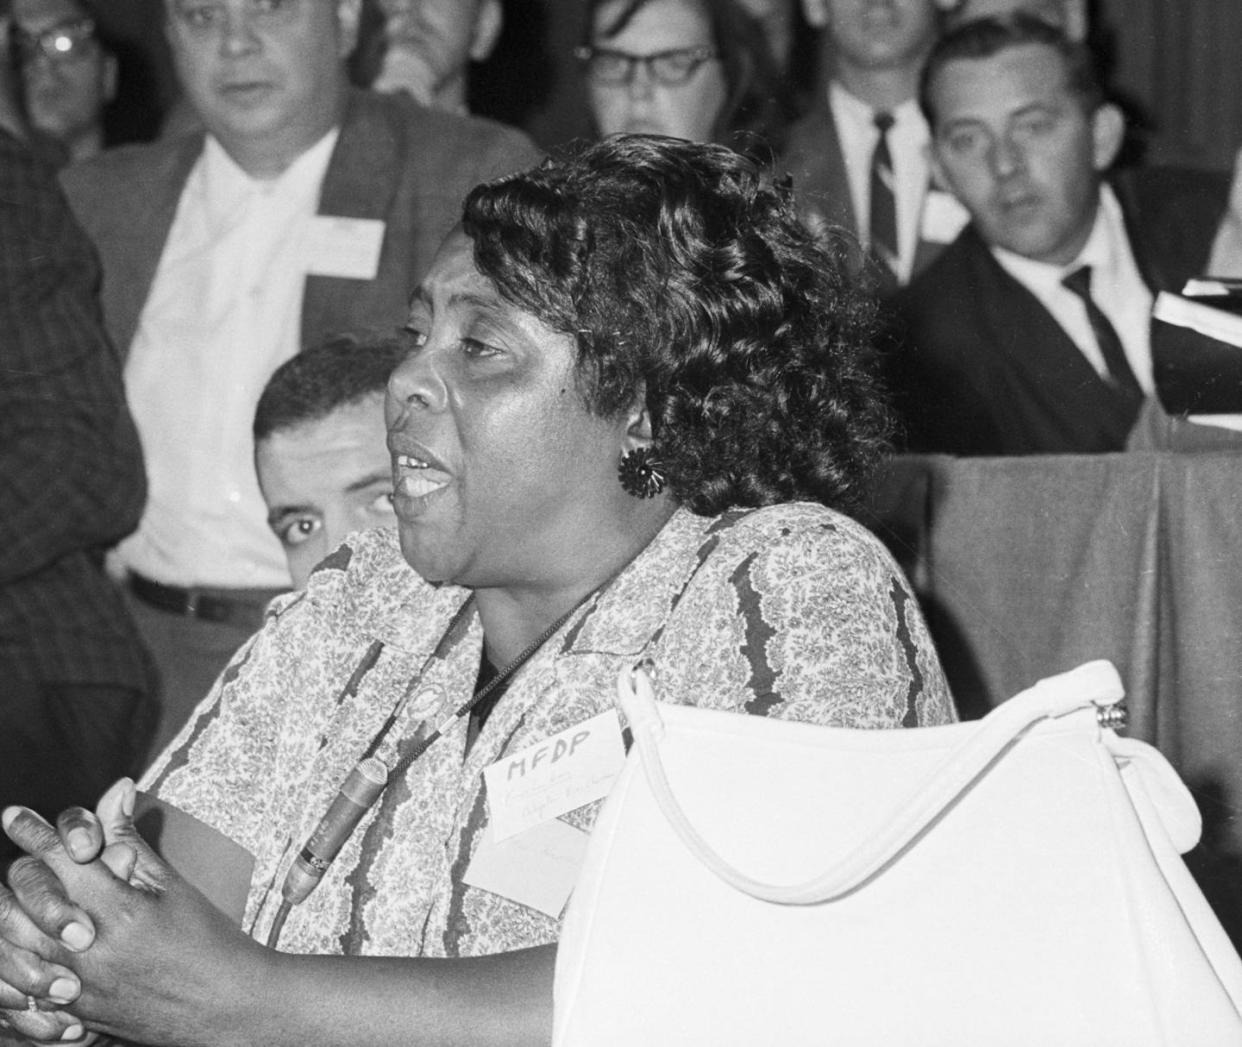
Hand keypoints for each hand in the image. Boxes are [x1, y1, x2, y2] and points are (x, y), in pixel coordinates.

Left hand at [1, 787, 266, 1045]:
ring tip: (15, 893)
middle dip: (22, 867)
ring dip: (10, 910)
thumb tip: (116, 791)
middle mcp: (90, 949)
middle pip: (28, 897)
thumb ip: (131, 839)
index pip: (60, 858)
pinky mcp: (72, 1012)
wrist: (224, 1004)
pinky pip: (20, 986)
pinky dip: (13, 958)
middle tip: (24, 851)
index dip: (34, 830)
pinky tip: (18, 939)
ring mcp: (77, 984)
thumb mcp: (171, 884)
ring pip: (13, 941)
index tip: (15, 815)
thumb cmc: (206, 939)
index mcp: (120, 910)